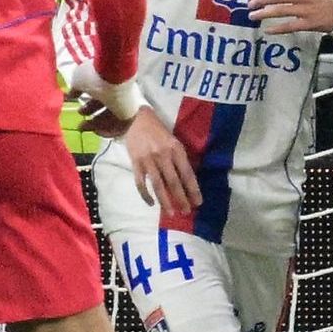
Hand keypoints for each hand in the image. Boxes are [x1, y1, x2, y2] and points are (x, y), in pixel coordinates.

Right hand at [116, 103, 198, 219]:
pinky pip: (140, 182)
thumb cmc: (157, 130)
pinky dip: (145, 195)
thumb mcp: (173, 141)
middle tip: (186, 211)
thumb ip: (179, 158)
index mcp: (175, 149)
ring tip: (170, 213)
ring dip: (165, 201)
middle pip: (174, 182)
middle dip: (181, 198)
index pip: (187, 173)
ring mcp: (148, 160)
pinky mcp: (135, 162)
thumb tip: (187, 181)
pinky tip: (151, 203)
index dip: (193, 189)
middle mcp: (163, 155)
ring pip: (158, 185)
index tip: (198, 202)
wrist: (134, 118)